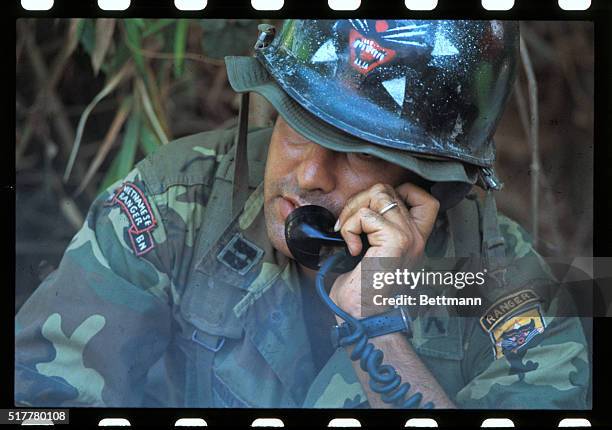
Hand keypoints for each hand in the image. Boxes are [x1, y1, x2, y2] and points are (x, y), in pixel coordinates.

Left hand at [328, 182, 439, 318]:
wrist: (364, 318)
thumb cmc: (361, 293)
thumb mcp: (373, 254)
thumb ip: (374, 230)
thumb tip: (353, 209)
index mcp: (415, 239)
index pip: (424, 197)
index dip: (396, 192)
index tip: (370, 211)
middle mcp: (417, 236)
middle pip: (389, 189)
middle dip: (360, 200)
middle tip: (347, 226)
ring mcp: (409, 237)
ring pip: (379, 194)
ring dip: (353, 211)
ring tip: (348, 236)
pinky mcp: (396, 241)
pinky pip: (366, 215)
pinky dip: (350, 228)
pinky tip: (352, 250)